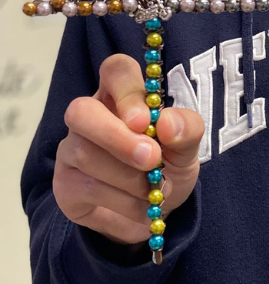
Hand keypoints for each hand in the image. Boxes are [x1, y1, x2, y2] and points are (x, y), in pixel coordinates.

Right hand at [53, 54, 203, 245]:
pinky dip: (123, 200)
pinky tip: (140, 205)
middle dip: (116, 136)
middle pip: (81, 110)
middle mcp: (91, 115)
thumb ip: (187, 129)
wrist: (155, 212)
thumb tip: (168, 123)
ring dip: (129, 177)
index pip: (115, 70)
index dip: (127, 91)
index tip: (145, 120)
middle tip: (151, 158)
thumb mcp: (188, 146)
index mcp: (123, 94)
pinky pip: (86, 187)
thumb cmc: (169, 164)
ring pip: (85, 153)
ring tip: (155, 189)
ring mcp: (72, 148)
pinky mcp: (65, 183)